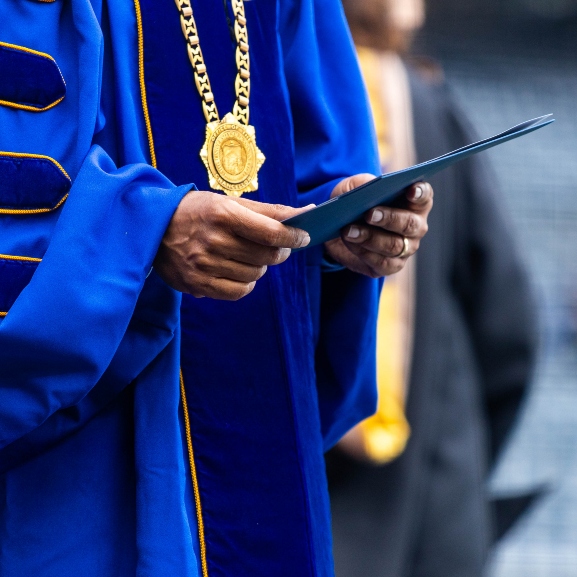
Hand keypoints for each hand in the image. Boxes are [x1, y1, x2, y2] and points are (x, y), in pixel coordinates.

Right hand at [154, 191, 310, 299]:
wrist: (153, 227)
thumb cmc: (197, 211)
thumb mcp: (227, 202)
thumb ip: (267, 210)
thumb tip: (305, 212)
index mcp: (223, 215)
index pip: (271, 232)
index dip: (292, 237)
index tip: (303, 237)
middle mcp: (213, 241)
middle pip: (266, 256)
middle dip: (279, 252)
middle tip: (276, 247)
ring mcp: (204, 265)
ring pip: (255, 275)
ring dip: (260, 267)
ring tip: (249, 256)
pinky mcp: (197, 284)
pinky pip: (238, 291)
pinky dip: (246, 283)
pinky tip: (239, 271)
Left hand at [324, 174, 432, 277]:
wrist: (337, 229)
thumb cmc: (353, 203)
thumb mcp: (352, 187)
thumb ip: (361, 184)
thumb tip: (367, 187)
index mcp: (413, 202)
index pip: (424, 196)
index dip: (420, 193)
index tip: (411, 190)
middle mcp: (415, 227)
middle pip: (410, 224)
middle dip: (390, 218)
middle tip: (369, 214)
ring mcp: (406, 248)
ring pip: (395, 246)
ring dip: (370, 238)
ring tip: (349, 230)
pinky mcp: (391, 266)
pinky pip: (382, 263)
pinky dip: (364, 252)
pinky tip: (350, 242)